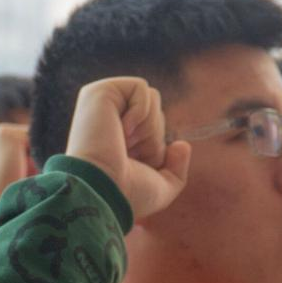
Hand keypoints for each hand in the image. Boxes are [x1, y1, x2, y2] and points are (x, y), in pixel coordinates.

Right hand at [65, 77, 190, 219]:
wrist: (101, 189)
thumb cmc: (126, 195)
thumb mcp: (160, 190)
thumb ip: (176, 170)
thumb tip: (181, 144)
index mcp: (116, 140)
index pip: (154, 129)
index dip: (154, 149)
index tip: (135, 166)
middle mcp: (107, 120)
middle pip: (155, 112)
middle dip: (152, 137)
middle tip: (127, 154)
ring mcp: (102, 105)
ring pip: (151, 97)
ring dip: (148, 125)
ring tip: (123, 141)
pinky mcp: (100, 92)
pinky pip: (140, 87)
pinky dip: (140, 110)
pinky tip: (121, 129)